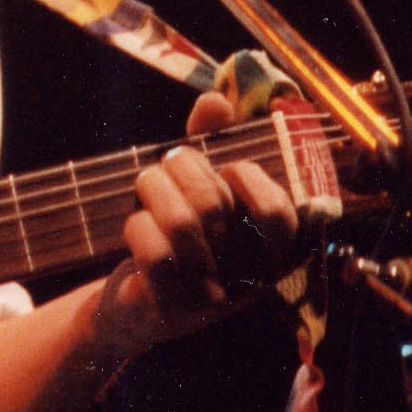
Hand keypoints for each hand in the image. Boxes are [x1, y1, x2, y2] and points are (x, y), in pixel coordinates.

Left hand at [97, 91, 299, 355]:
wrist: (133, 306)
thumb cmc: (174, 237)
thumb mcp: (196, 190)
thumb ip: (212, 144)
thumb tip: (216, 99)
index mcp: (269, 254)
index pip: (279, 213)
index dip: (248, 178)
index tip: (227, 167)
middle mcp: (248, 282)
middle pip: (214, 204)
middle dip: (180, 168)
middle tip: (164, 165)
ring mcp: (212, 302)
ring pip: (181, 223)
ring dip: (152, 188)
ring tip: (145, 184)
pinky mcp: (171, 312)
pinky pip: (153, 252)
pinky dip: (136, 224)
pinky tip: (134, 224)